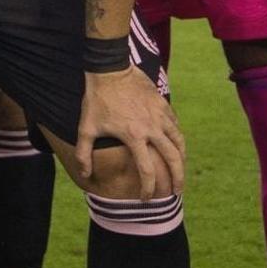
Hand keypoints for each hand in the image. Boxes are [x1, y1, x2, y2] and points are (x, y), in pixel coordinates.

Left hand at [79, 68, 184, 197]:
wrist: (109, 69)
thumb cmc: (96, 100)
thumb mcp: (86, 128)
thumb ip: (84, 153)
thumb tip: (84, 175)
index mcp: (134, 137)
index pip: (147, 171)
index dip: (149, 188)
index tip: (147, 198)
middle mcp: (152, 128)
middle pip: (173, 159)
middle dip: (177, 179)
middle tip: (177, 191)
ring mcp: (160, 116)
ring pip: (179, 142)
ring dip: (182, 159)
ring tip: (181, 170)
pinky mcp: (163, 105)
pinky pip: (175, 125)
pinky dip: (177, 137)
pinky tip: (175, 144)